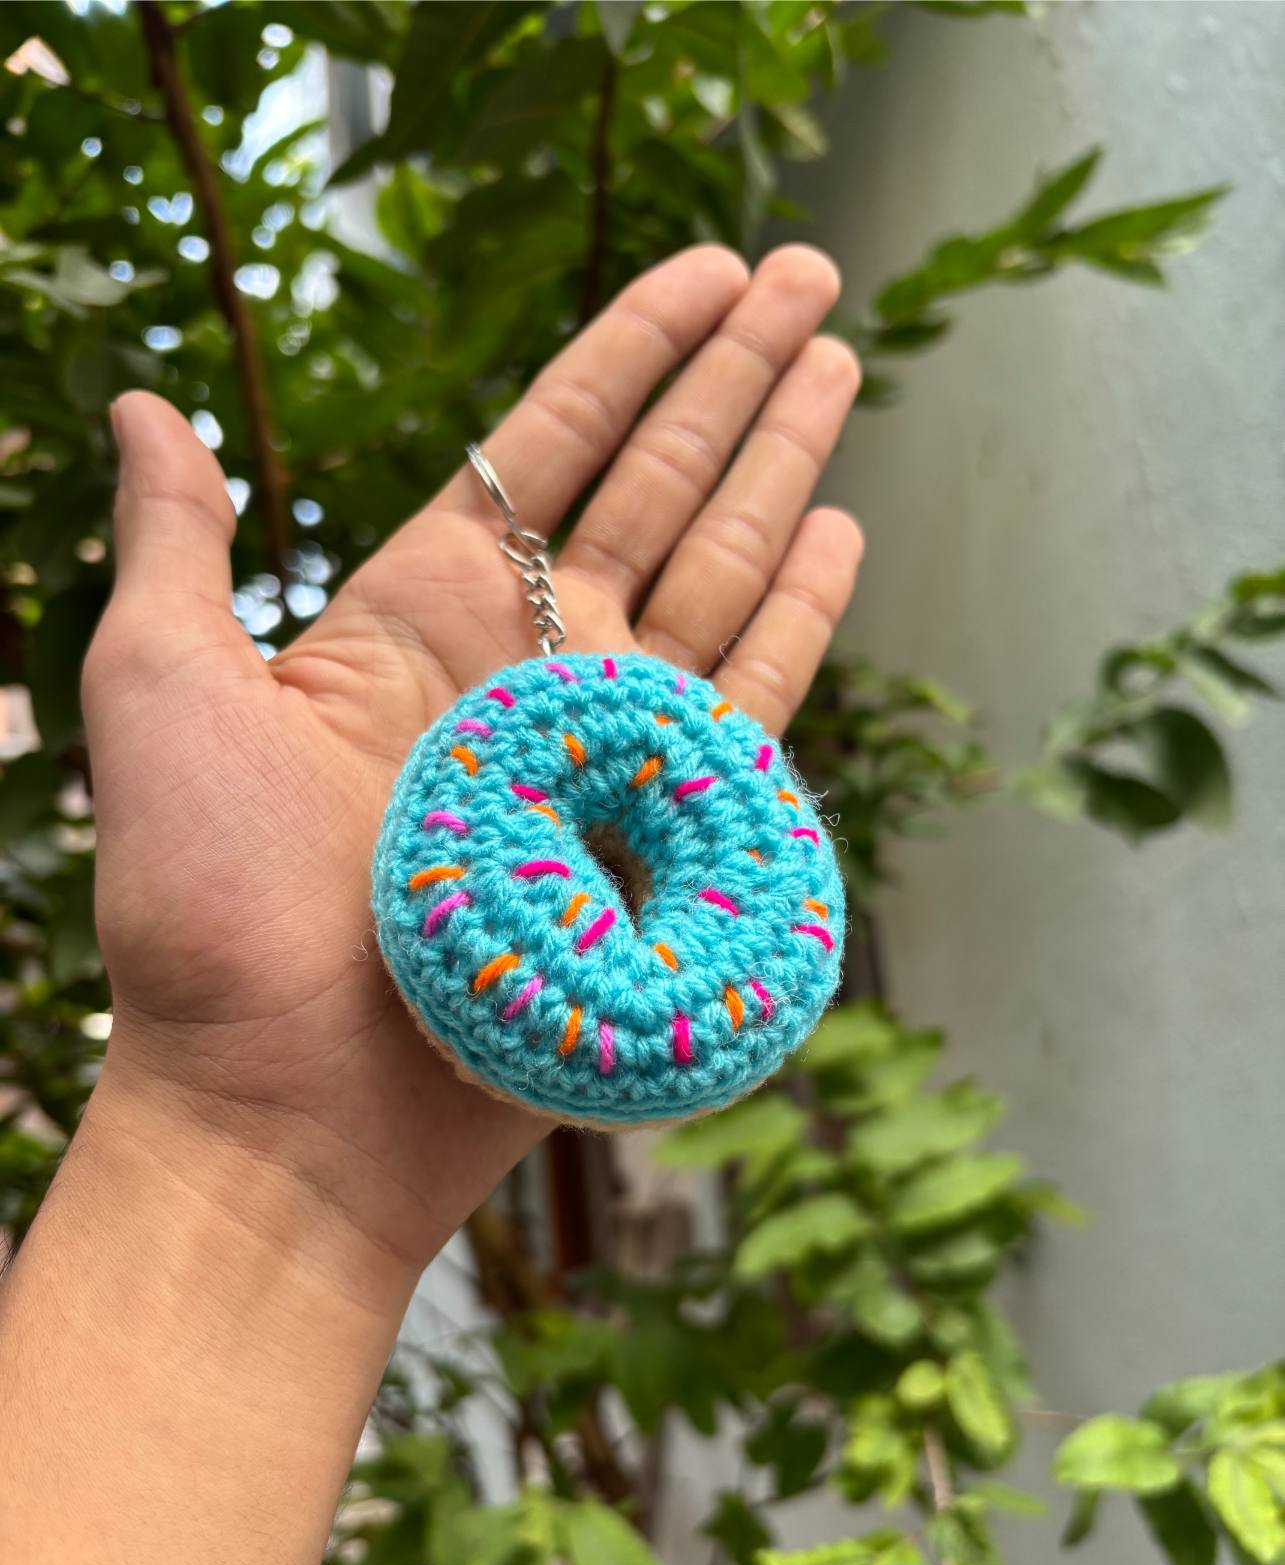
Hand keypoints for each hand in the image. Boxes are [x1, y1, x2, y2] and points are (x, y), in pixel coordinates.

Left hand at [86, 243, 861, 1291]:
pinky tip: (834, 534)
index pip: (546, 447)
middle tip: (815, 280)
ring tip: (840, 369)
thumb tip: (137, 403)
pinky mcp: (656, 839)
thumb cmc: (208, 916)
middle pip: (656, 488)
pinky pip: (748, 704)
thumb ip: (176, 543)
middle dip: (736, 378)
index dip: (631, 350)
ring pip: (716, 574)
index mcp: (419, 617)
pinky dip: (796, 619)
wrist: (288, 1111)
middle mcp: (525, 670)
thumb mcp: (159, 695)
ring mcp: (602, 753)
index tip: (709, 269)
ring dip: (781, 468)